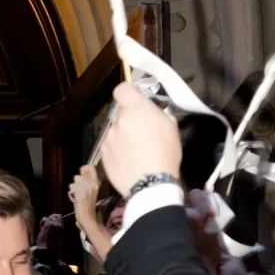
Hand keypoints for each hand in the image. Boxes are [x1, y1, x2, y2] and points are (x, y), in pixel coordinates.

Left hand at [68, 164, 100, 222]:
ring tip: (77, 197)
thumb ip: (86, 182)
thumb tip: (81, 172)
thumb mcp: (90, 192)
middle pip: (78, 176)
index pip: (91, 167)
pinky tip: (75, 200)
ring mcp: (88, 188)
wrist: (88, 217)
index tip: (81, 172)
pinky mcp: (81, 192)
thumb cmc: (87, 206)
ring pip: (73, 183)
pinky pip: (71, 188)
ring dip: (73, 190)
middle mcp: (93, 183)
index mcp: (96, 183)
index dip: (83, 168)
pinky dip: (71, 194)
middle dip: (75, 184)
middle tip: (79, 193)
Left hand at [98, 82, 182, 200]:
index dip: (128, 94)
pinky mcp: (103, 154)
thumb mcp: (171, 127)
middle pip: (120, 112)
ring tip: (135, 151)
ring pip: (115, 130)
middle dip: (129, 118)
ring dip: (122, 135)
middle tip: (141, 132)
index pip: (122, 89)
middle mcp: (119, 120)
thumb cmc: (165, 154)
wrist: (151, 185)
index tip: (135, 102)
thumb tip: (151, 111)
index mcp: (136, 109)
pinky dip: (117, 150)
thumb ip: (157, 113)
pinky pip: (110, 146)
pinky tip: (128, 160)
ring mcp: (109, 138)